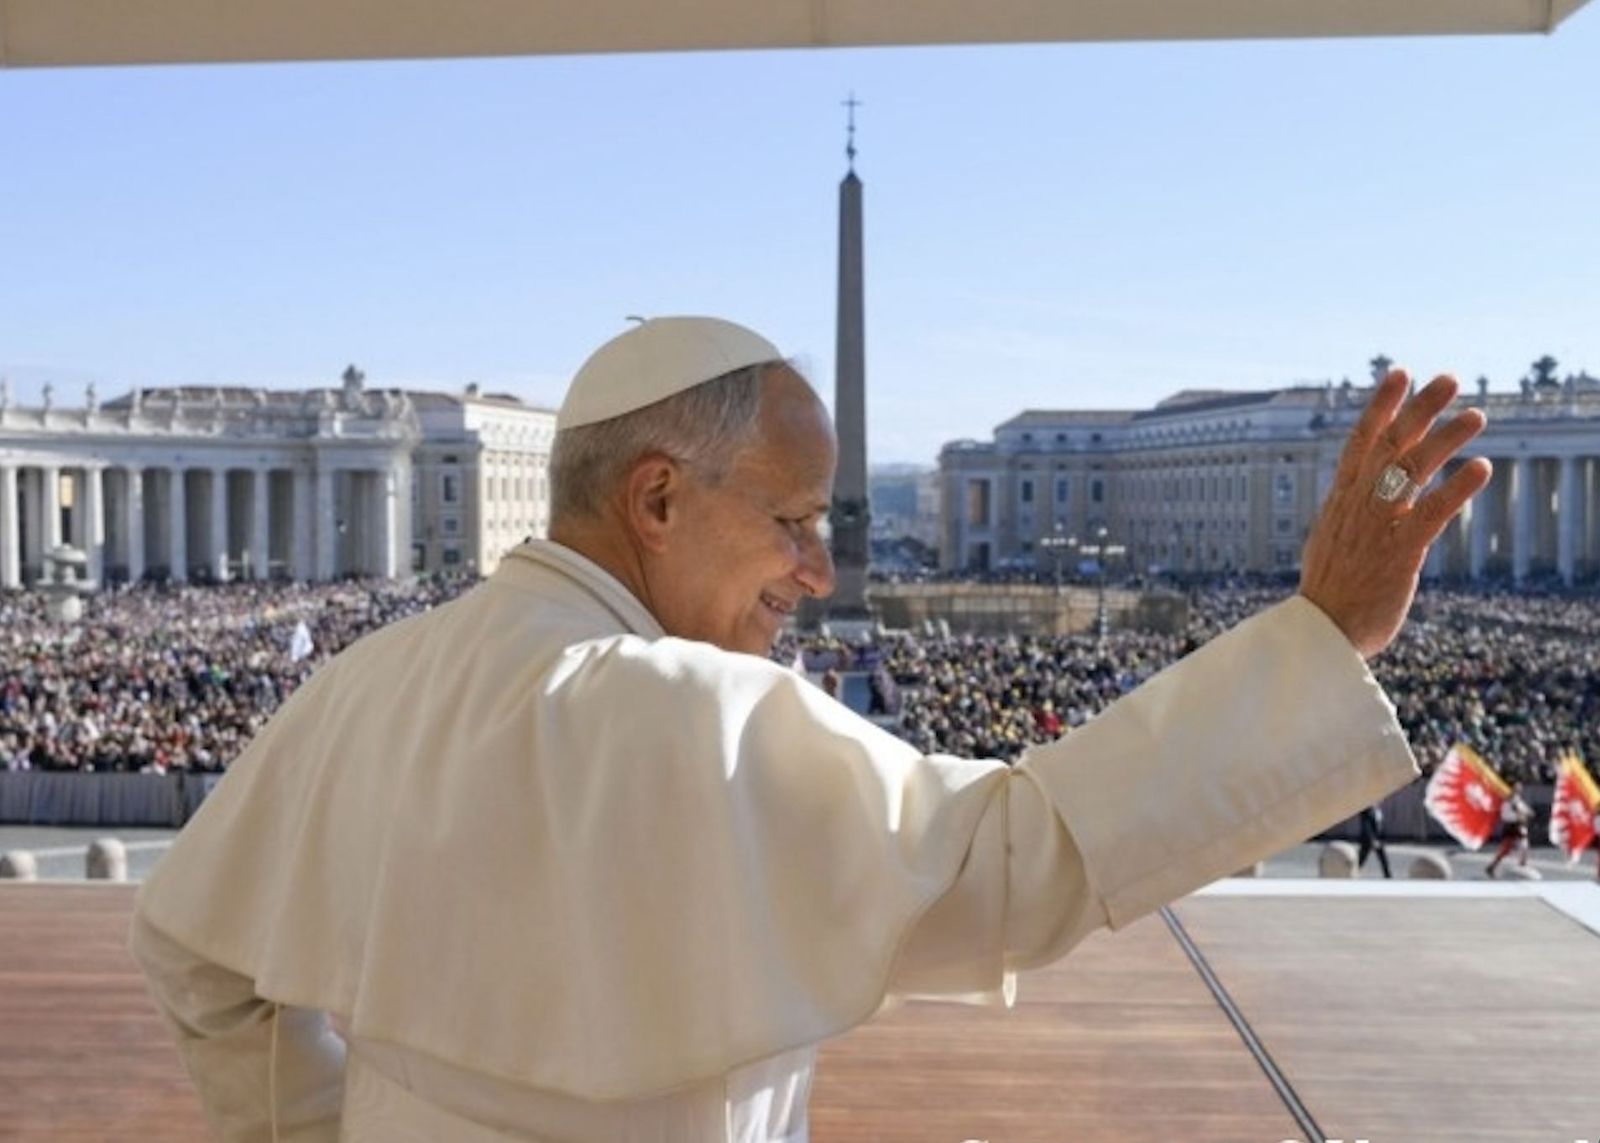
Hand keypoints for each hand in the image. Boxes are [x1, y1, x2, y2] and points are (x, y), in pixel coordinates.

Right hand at [1298, 369, 1491, 659]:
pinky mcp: (1399, 554)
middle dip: (1419, 409)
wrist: (1320, 634)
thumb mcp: (1331, 540)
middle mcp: (1358, 506)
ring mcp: (1377, 528)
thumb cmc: (1330, 592)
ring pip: (1411, 471)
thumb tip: (1355, 495)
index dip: (1381, 406)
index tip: (1400, 374)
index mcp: (1341, 501)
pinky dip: (1456, 488)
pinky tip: (1481, 468)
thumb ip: (1348, 513)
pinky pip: (1431, 513)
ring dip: (1445, 439)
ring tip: (1476, 416)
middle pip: (1390, 445)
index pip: (1361, 442)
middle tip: (1448, 379)